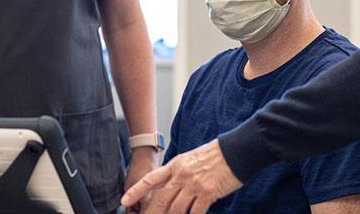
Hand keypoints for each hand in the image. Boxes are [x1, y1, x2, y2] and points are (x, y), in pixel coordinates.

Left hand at [121, 140, 242, 213]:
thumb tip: (169, 187)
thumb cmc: (215, 155)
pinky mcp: (208, 193)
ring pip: (175, 209)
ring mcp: (194, 184)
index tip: (124, 201)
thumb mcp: (190, 159)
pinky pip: (195, 212)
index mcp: (175, 165)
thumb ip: (178, 173)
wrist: (235, 151)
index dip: (136, 191)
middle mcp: (182, 175)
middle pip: (160, 199)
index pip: (150, 179)